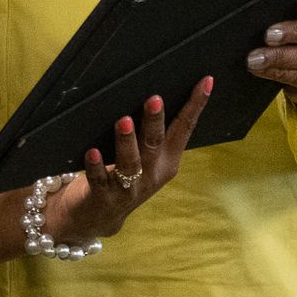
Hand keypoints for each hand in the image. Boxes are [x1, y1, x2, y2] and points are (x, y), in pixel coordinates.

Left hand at [52, 77, 210, 241]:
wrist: (99, 216)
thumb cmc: (122, 175)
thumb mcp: (143, 156)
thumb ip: (148, 132)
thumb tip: (151, 92)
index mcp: (167, 160)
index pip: (184, 129)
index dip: (195, 105)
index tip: (205, 81)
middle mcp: (152, 173)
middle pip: (155, 143)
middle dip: (155, 121)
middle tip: (154, 98)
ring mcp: (130, 188)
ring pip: (131, 162)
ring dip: (126, 141)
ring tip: (123, 121)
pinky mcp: (105, 196)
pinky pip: (100, 179)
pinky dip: (96, 165)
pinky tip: (91, 152)